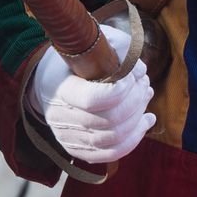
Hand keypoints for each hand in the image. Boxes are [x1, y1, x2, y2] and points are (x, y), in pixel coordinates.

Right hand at [22, 22, 155, 165]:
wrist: (50, 81)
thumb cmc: (77, 59)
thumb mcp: (94, 42)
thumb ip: (119, 50)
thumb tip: (140, 73)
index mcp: (60, 88)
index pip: (93, 100)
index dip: (121, 91)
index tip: (134, 76)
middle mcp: (60, 117)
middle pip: (107, 121)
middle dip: (136, 102)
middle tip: (145, 85)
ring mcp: (66, 136)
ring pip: (112, 139)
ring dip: (138, 119)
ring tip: (146, 97)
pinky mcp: (76, 148)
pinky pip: (109, 154)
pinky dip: (133, 139)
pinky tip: (145, 122)